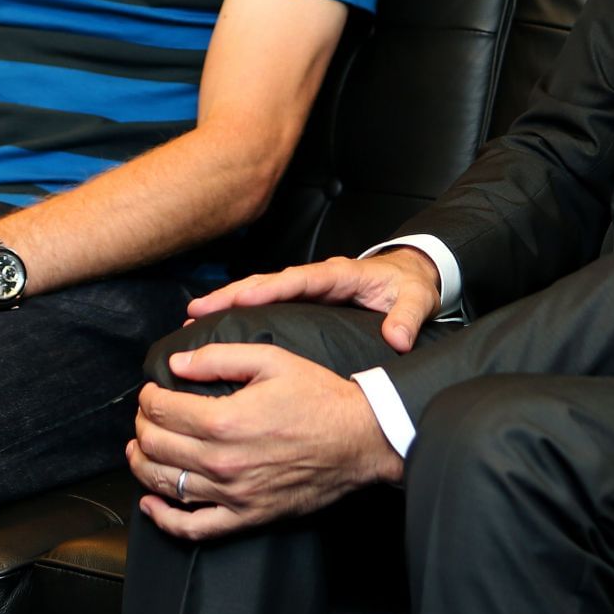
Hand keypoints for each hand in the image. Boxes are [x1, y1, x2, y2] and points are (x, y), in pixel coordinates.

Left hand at [127, 343, 402, 540]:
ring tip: (139, 449)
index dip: (148, 397)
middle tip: (146, 415)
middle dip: (142, 426)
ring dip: (141, 465)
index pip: (162, 410)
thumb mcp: (272, 360)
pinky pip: (193, 528)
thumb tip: (177, 363)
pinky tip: (151, 503)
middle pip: (155, 447)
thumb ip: (220, 357)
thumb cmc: (320, 398)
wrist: (361, 440)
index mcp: (225, 421)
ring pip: (164, 485)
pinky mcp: (246, 517)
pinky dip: (164, 518)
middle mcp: (222, 462)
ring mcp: (233, 494)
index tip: (152, 390)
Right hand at [187, 249, 441, 352]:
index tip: (243, 297)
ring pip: (262, 291)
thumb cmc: (411, 287)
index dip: (271, 288)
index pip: (300, 280)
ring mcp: (308, 288)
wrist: (412, 277)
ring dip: (230, 301)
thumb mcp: (417, 299)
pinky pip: (268, 302)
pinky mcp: (305, 299)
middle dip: (233, 293)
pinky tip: (220, 325)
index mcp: (341, 275)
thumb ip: (408, 316)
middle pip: (269, 282)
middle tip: (198, 308)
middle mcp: (318, 278)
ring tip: (195, 316)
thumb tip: (397, 339)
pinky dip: (242, 309)